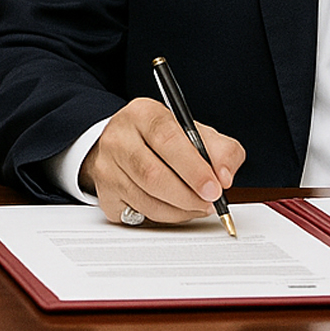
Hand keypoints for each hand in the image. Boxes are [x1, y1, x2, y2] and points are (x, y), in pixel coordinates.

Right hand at [77, 97, 244, 224]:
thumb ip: (221, 150)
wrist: (125, 145)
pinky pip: (139, 214)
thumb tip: (225, 177)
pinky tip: (176, 208)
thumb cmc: (163, 139)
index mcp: (143, 113)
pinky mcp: (104, 193)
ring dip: (181, 210)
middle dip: (189, 196)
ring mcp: (107, 167)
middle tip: (210, 202)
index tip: (215, 187)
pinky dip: (165, 217)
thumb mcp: (196, 134)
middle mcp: (118, 137)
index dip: (194, 168)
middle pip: (153, 174)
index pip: (167, 139)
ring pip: (147, 199)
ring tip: (198, 206)